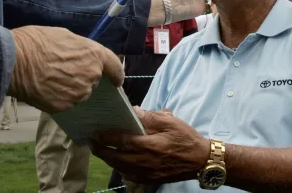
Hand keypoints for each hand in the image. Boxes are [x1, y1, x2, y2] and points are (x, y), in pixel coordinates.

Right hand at [8, 26, 123, 112]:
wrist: (12, 62)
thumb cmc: (35, 42)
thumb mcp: (64, 35)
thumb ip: (81, 48)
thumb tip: (83, 55)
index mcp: (94, 55)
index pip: (115, 67)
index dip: (116, 74)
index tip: (116, 79)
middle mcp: (91, 76)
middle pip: (94, 80)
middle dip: (83, 76)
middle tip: (64, 69)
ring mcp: (78, 94)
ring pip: (80, 93)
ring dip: (72, 88)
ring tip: (52, 78)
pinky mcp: (65, 106)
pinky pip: (67, 103)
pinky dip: (60, 97)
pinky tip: (46, 88)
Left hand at [89, 107, 209, 183]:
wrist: (201, 161)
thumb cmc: (186, 138)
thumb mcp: (171, 122)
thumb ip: (151, 117)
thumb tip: (134, 111)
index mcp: (149, 145)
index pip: (121, 141)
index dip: (105, 137)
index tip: (94, 132)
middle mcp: (144, 162)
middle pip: (115, 157)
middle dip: (100, 150)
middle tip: (91, 141)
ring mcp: (146, 173)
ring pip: (120, 167)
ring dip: (108, 159)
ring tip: (100, 149)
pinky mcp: (149, 179)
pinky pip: (128, 175)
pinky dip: (120, 167)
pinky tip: (117, 160)